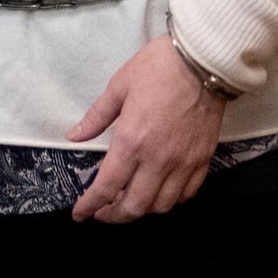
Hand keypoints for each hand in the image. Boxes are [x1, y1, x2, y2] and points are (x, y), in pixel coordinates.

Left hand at [66, 33, 225, 221]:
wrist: (203, 62)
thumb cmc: (157, 68)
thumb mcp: (118, 87)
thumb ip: (96, 117)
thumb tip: (74, 136)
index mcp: (132, 140)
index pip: (107, 186)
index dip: (90, 206)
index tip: (79, 214)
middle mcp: (158, 159)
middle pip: (135, 206)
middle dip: (114, 216)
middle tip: (102, 212)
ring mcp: (183, 162)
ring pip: (162, 205)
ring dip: (142, 210)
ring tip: (129, 202)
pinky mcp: (203, 159)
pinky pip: (187, 193)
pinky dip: (170, 200)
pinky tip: (159, 192)